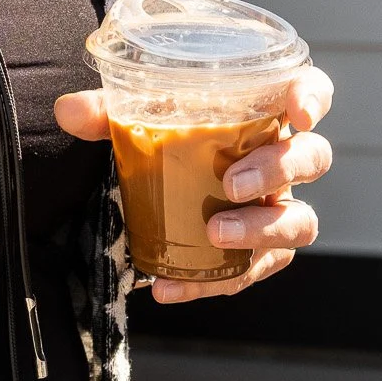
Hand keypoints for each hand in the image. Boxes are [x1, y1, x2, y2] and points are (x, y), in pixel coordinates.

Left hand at [54, 67, 333, 302]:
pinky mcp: (257, 254)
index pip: (309, 93)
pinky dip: (209, 282)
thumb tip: (67, 112)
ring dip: (261, 229)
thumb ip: (105, 114)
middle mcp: (281, 161)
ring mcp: (275, 209)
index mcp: (262, 115)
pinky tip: (167, 286)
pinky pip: (250, 272)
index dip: (312, 98)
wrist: (153, 191)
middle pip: (313, 159)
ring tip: (213, 231)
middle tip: (232, 184)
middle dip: (280, 171)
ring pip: (300, 222)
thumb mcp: (133, 121)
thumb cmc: (164, 141)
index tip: (297, 111)